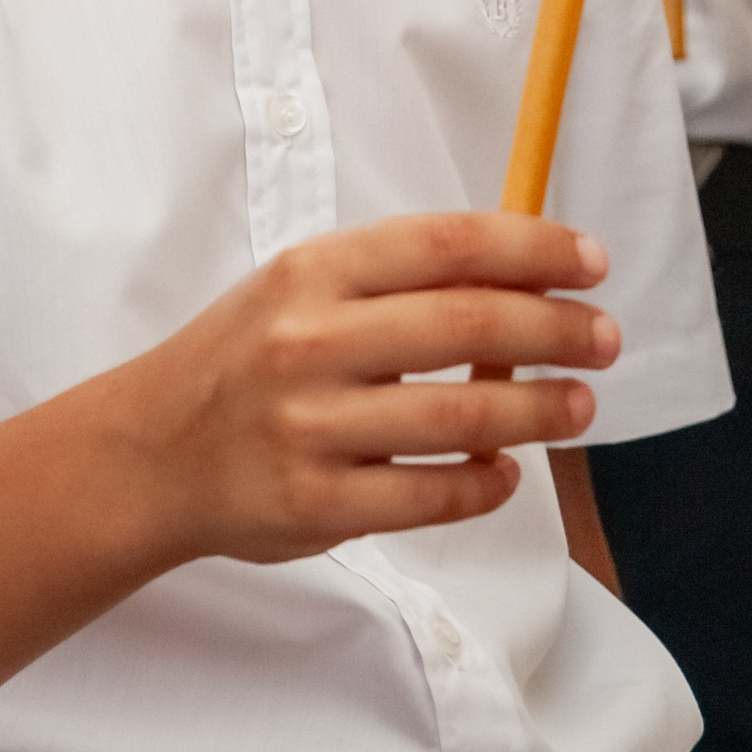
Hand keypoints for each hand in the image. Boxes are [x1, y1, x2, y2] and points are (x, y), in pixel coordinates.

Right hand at [111, 214, 620, 565]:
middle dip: (557, 329)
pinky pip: (431, 497)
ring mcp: (313, 429)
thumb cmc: (242, 359)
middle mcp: (311, 343)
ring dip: (539, 409)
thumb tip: (516, 273)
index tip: (591, 263)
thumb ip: (391, 281)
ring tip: (577, 406)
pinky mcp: (318, 507)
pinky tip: (506, 471)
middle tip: (604, 340)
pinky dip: (484, 484)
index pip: (447, 244)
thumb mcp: (297, 291)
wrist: (147, 453)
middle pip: (469, 325)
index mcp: (311, 272)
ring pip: (462, 416)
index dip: (534, 248)